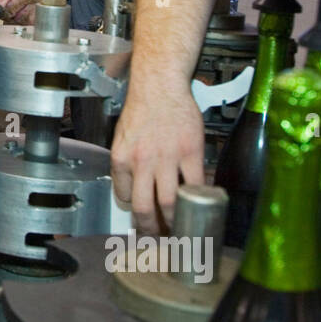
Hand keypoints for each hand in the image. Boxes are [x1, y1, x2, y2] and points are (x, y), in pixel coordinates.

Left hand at [110, 84, 204, 234]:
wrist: (160, 84)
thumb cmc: (142, 107)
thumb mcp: (122, 137)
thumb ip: (127, 162)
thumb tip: (133, 187)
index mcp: (121, 158)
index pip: (124, 197)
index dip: (134, 212)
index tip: (142, 220)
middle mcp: (142, 160)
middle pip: (145, 208)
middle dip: (152, 229)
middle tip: (159, 237)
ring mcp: (167, 157)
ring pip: (170, 202)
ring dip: (174, 220)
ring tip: (179, 228)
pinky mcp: (190, 151)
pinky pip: (194, 183)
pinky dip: (196, 197)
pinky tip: (199, 202)